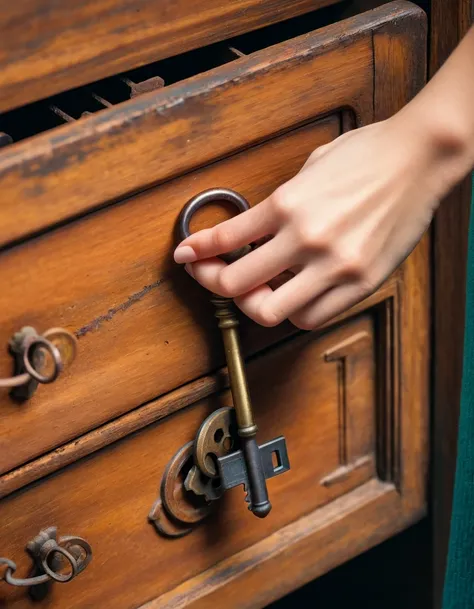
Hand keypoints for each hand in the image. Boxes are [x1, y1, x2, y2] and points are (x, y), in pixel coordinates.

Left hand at [173, 116, 452, 329]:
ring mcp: (334, 266)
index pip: (224, 239)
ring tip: (256, 290)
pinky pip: (312, 316)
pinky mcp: (360, 283)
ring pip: (271, 311)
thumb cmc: (368, 154)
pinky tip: (292, 295)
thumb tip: (256, 229)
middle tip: (215, 277)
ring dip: (254, 304)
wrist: (422, 157)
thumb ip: (281, 203)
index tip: (186, 255)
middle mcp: (306, 239)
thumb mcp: (311, 167)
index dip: (197, 251)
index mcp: (288, 203)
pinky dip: (293, 311)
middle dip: (215, 283)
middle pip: (236, 285)